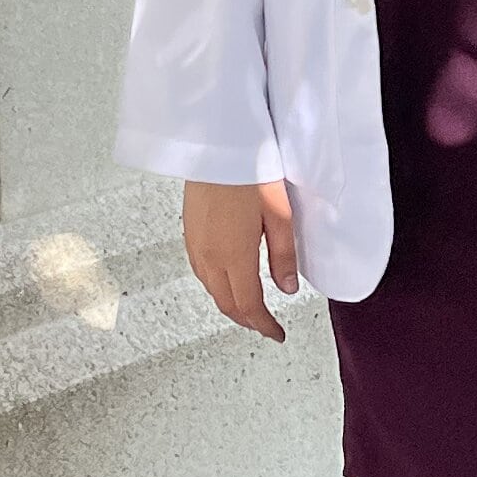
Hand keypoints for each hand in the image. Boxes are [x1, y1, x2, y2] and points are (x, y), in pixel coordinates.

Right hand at [183, 179, 298, 339]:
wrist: (216, 142)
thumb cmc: (250, 170)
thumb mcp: (280, 215)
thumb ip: (283, 255)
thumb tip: (287, 288)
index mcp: (234, 255)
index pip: (249, 305)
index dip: (264, 325)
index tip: (277, 334)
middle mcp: (209, 255)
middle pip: (227, 302)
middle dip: (247, 319)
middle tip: (265, 326)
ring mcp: (195, 243)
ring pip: (211, 289)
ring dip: (230, 304)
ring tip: (248, 308)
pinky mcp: (189, 231)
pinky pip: (201, 271)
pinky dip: (215, 286)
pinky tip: (226, 280)